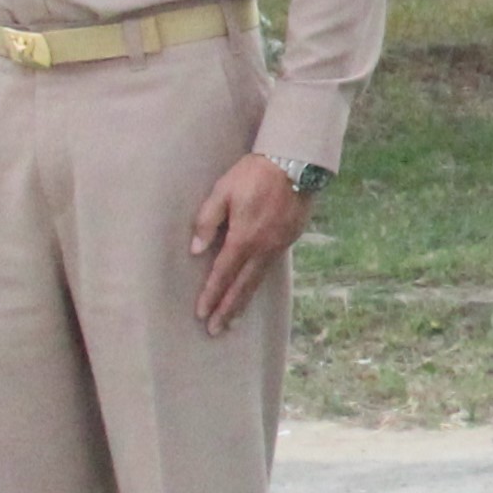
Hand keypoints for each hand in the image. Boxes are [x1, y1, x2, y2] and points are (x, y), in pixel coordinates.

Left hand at [186, 156, 309, 333]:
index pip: (223, 273)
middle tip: (216, 330)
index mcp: (244, 237)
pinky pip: (270, 267)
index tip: (201, 314)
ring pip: (259, 279)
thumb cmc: (254, 174)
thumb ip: (207, 220)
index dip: (211, 295)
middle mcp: (263, 247)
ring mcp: (280, 245)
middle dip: (227, 309)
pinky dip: (259, 283)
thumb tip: (195, 249)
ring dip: (244, 300)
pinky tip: (252, 288)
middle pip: (243, 285)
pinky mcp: (291, 238)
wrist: (296, 162)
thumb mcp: (223, 191)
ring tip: (233, 318)